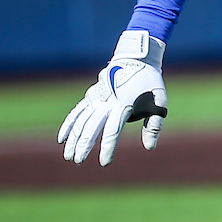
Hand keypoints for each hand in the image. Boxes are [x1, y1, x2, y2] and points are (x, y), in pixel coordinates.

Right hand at [59, 30, 167, 165]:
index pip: (112, 131)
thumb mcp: (159, 101)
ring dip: (73, 138)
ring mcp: (96, 98)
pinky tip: (61, 139)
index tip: (104, 163)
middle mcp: (106, 102)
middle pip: (91, 127)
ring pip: (81, 121)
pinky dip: (68, 124)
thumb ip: (154, 124)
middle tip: (78, 161)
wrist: (136, 58)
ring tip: (68, 156)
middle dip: (83, 145)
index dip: (107, 148)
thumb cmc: (150, 82)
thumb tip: (149, 147)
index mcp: (123, 105)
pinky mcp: (92, 95)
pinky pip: (77, 111)